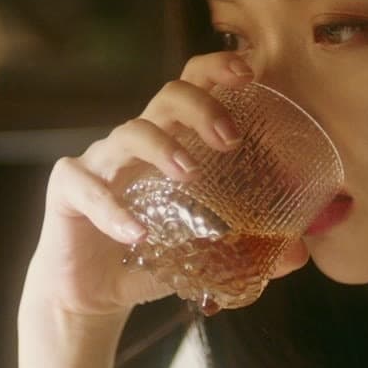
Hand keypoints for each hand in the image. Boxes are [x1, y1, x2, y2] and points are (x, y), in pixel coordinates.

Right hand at [21, 52, 311, 326]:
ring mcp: (99, 162)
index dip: (216, 70)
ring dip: (161, 147)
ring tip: (188, 175)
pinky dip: (112, 209)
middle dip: (200, 107)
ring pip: (128, 133)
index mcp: (169, 142)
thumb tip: (300, 252)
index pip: (191, 87)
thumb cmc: (151, 258)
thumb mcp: (204, 253)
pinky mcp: (67, 190)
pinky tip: (137, 234)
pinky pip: (85, 186)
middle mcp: (135, 142)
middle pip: (165, 98)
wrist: (94, 297)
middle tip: (229, 138)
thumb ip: (249, 248)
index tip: (248, 74)